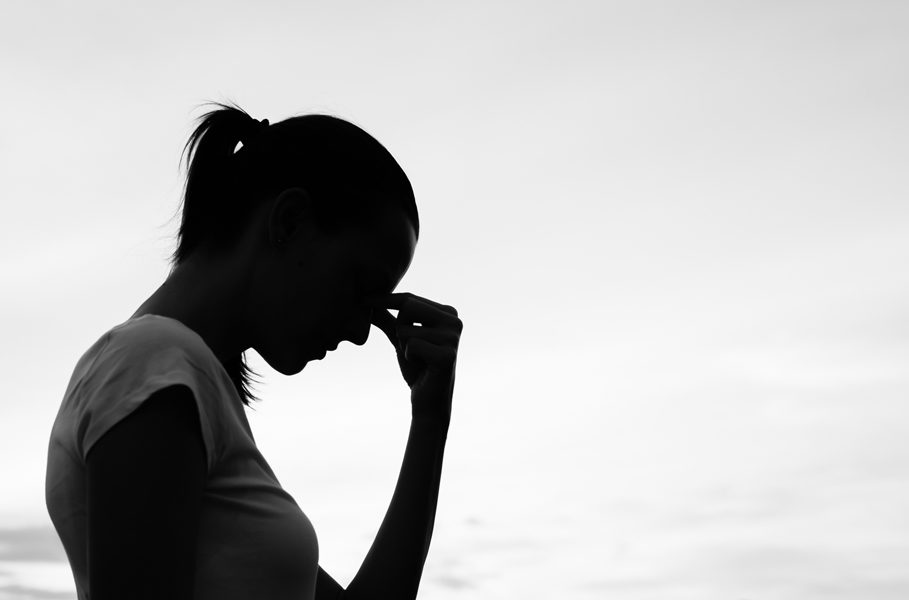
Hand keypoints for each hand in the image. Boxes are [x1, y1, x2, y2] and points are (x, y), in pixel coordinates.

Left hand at [363, 292, 461, 424]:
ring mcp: (452, 338)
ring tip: (419, 360)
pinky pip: (410, 346)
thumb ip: (388, 319)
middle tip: (409, 348)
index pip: (410, 299)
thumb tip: (367, 301)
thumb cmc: (417, 368)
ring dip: (404, 348)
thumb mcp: (401, 339)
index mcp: (448, 313)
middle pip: (408, 307)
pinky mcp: (447, 355)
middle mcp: (455, 321)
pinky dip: (409, 358)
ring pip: (405, 329)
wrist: (429, 402)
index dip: (385, 299)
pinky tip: (423, 368)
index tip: (363, 298)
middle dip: (398, 328)